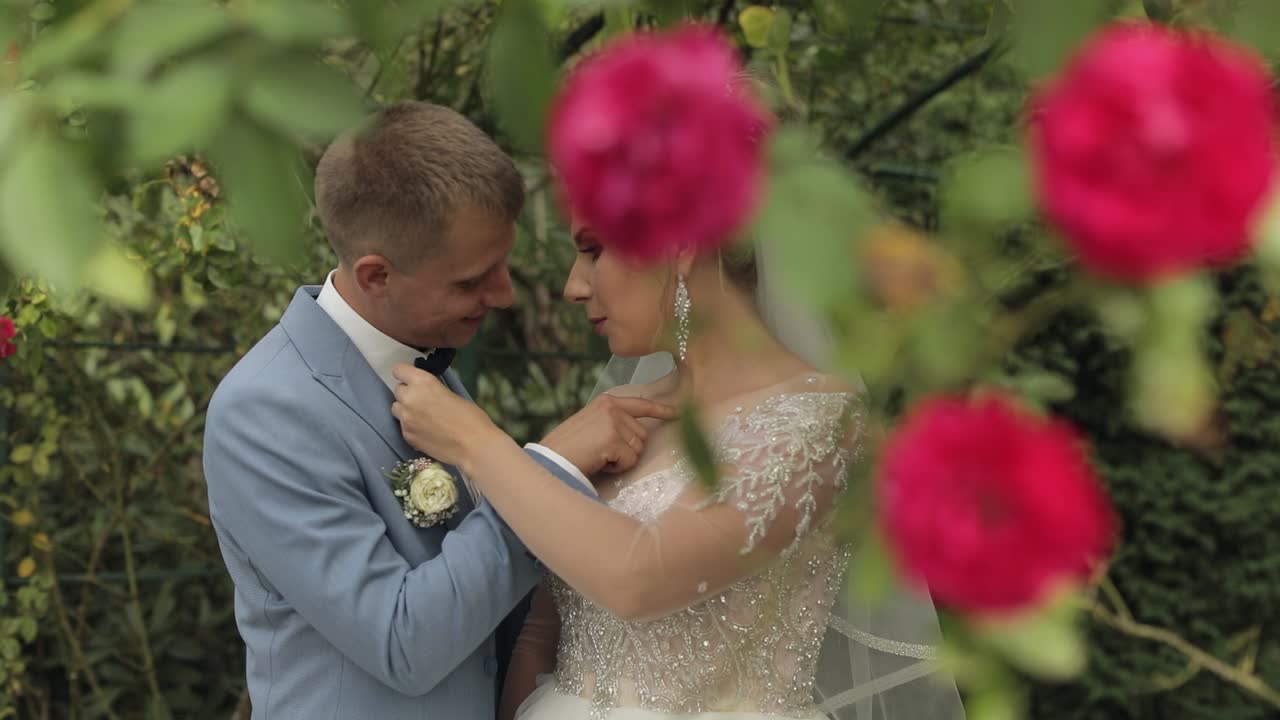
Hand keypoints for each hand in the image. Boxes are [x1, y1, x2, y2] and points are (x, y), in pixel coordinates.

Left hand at [391, 363, 502, 465]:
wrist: (473, 446)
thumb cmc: (470, 418)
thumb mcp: (451, 394)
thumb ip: (433, 390)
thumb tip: (426, 392)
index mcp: (423, 382)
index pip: (399, 370)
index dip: (405, 374)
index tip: (410, 378)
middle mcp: (410, 398)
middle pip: (397, 390)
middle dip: (408, 393)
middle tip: (423, 400)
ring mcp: (406, 418)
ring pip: (396, 408)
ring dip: (406, 409)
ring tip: (423, 416)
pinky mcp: (406, 436)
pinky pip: (403, 426)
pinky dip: (411, 426)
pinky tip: (427, 431)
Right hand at [539, 393, 676, 476]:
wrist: (550, 459)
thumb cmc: (569, 448)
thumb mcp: (591, 424)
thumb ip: (614, 422)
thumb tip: (640, 434)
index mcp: (606, 401)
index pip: (641, 404)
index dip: (660, 410)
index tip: (676, 413)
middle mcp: (611, 407)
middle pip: (642, 435)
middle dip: (628, 449)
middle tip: (602, 452)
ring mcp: (612, 422)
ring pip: (638, 449)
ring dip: (622, 459)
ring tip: (599, 456)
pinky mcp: (612, 439)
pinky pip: (630, 460)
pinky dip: (617, 467)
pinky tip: (600, 462)